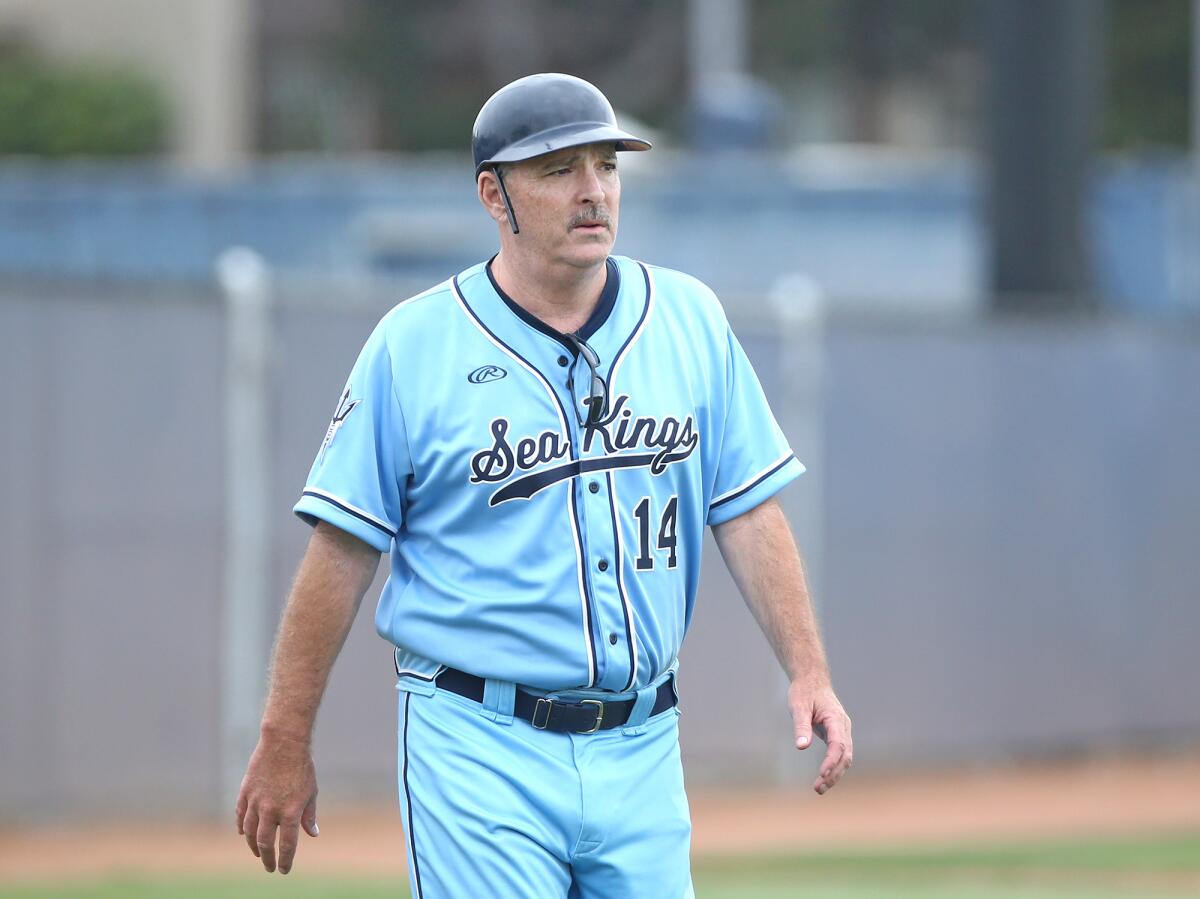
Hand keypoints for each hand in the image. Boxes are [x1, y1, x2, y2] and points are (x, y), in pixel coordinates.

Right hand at [235, 730, 319, 873]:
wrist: (284, 742)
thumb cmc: (302, 767)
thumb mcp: (311, 792)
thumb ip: (309, 815)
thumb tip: (313, 834)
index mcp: (290, 812)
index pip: (286, 845)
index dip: (285, 860)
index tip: (284, 870)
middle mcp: (271, 810)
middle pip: (265, 843)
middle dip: (267, 858)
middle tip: (269, 867)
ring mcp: (255, 801)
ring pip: (249, 832)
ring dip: (253, 845)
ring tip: (258, 853)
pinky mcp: (245, 792)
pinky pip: (240, 814)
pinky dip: (240, 826)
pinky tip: (242, 833)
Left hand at [788, 677, 852, 794]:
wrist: (812, 680)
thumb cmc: (804, 691)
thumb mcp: (799, 706)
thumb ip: (801, 726)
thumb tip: (801, 747)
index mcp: (836, 718)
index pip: (838, 745)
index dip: (831, 761)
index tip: (821, 774)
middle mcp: (843, 726)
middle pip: (845, 755)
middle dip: (833, 774)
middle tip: (818, 788)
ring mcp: (843, 731)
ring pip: (844, 757)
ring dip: (834, 774)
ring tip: (819, 789)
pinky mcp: (837, 735)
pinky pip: (839, 754)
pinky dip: (834, 767)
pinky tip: (824, 778)